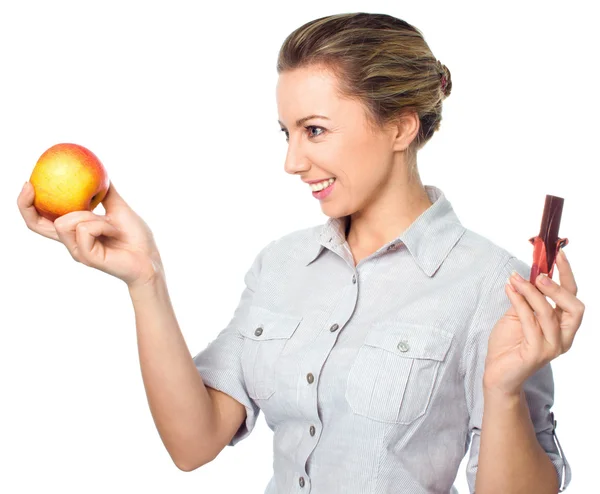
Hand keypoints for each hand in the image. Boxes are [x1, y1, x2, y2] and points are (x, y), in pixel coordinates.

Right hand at [17, 181, 162, 287]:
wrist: (150, 258)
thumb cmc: (136, 237)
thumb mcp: (119, 208)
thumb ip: (107, 193)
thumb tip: (99, 171)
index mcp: (75, 231)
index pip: (41, 219)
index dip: (28, 204)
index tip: (29, 182)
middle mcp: (71, 242)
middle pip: (35, 224)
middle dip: (26, 205)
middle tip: (30, 185)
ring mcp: (77, 250)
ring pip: (66, 222)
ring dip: (91, 216)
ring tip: (111, 224)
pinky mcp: (87, 257)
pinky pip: (85, 229)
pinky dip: (102, 224)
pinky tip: (114, 231)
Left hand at [482, 250, 584, 396]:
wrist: (497, 373)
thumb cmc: (508, 344)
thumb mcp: (519, 314)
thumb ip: (528, 298)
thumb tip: (531, 273)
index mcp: (563, 327)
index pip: (573, 298)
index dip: (568, 275)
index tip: (559, 255)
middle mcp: (564, 338)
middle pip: (574, 307)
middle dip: (557, 287)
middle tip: (539, 274)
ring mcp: (552, 347)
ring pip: (549, 313)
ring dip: (531, 291)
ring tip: (515, 279)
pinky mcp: (537, 353)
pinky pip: (530, 322)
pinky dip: (519, 302)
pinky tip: (510, 290)